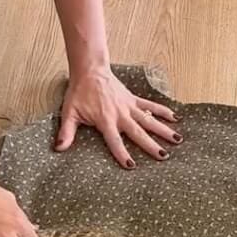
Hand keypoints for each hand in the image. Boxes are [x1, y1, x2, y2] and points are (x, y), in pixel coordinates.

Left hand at [56, 65, 179, 164]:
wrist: (90, 71)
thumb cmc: (79, 93)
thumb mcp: (69, 113)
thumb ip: (66, 132)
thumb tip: (59, 149)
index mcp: (105, 120)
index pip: (115, 140)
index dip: (122, 153)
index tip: (131, 165)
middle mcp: (121, 114)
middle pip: (138, 132)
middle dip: (151, 145)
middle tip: (164, 156)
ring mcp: (129, 106)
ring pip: (149, 120)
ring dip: (163, 130)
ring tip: (178, 140)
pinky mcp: (134, 99)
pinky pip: (151, 106)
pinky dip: (162, 111)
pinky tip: (175, 118)